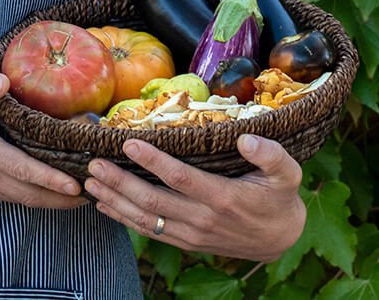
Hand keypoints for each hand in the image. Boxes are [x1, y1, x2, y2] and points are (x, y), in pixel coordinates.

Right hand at [0, 72, 87, 209]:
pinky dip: (26, 196)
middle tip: (94, 197)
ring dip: (46, 200)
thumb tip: (4, 80)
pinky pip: (2, 196)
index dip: (51, 180)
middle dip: (61, 199)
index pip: (21, 170)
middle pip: (27, 194)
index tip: (78, 186)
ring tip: (75, 198)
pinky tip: (38, 190)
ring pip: (16, 199)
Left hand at [82, 134, 305, 261]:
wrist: (280, 239)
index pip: (180, 178)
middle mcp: (202, 218)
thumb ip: (270, 154)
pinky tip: (105, 205)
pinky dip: (124, 219)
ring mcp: (191, 233)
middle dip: (119, 182)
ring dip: (115, 201)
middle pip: (152, 201)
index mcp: (223, 197)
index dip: (153, 161)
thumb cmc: (280, 198)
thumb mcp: (287, 172)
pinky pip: (150, 232)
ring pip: (145, 219)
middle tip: (94, 164)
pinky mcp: (186, 242)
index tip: (128, 144)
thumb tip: (246, 137)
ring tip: (90, 184)